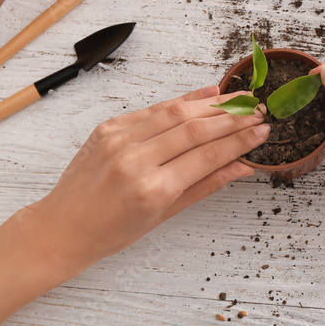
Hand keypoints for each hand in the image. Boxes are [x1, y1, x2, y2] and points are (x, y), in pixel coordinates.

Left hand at [23, 86, 269, 276]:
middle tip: (258, 111)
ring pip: (176, 111)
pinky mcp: (108, 126)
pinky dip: (182, 100)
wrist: (62, 227)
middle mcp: (135, 160)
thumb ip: (206, 185)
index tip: (262, 131)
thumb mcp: (165, 214)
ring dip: (212, 103)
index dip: (240, 140)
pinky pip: (152, 109)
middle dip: (233, 117)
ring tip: (240, 99)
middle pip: (196, 128)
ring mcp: (119, 139)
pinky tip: (205, 95)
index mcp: (152, 189)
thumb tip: (243, 166)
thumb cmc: (112, 230)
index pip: (208, 155)